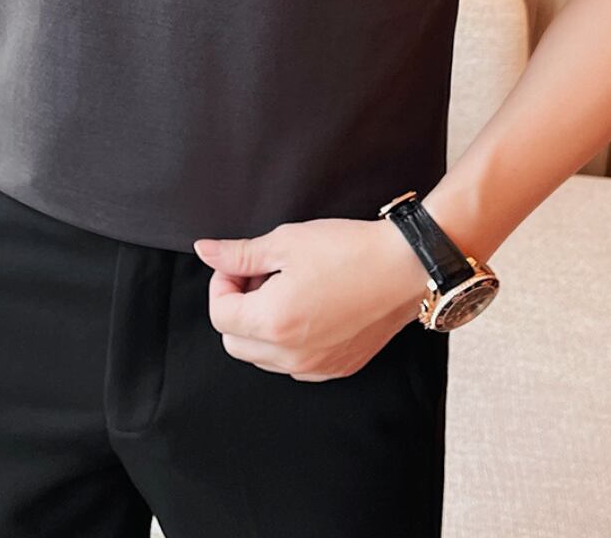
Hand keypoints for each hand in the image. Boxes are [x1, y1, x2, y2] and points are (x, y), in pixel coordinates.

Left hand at [192, 217, 431, 380]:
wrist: (405, 267)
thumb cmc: (348, 250)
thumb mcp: (286, 242)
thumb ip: (239, 253)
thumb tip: (205, 251)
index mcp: (273, 322)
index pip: (219, 315)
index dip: (221, 283)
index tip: (239, 264)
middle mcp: (291, 355)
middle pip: (234, 342)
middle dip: (236, 308)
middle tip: (259, 276)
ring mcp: (316, 367)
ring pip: (262, 357)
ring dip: (260, 326)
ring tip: (284, 290)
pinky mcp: (337, 368)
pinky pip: (293, 364)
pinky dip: (287, 341)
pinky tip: (307, 308)